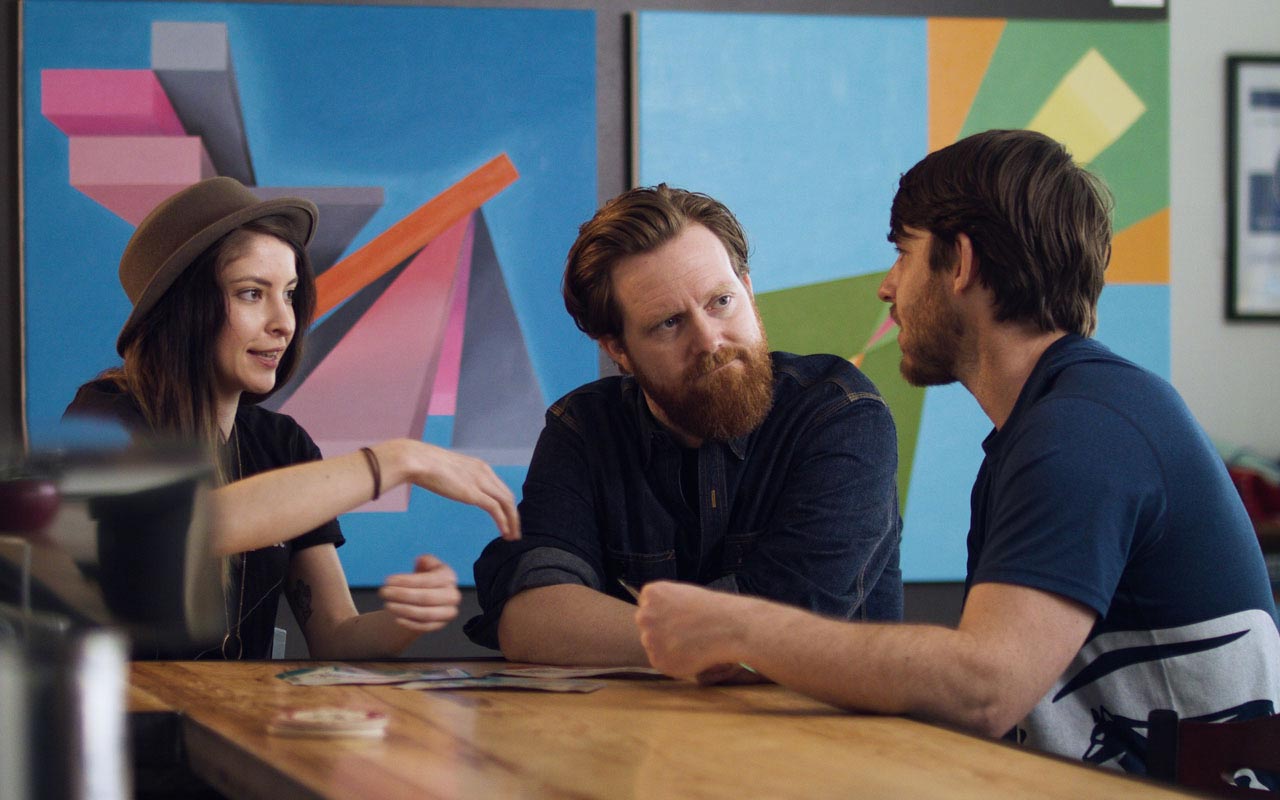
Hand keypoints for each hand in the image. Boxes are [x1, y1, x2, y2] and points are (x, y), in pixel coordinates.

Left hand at [378, 555, 462, 632]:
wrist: (428, 597)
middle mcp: (452, 595)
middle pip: (426, 598)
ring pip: (425, 614)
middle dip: (402, 595)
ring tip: (387, 605)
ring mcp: (447, 612)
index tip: (387, 580)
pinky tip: (396, 618)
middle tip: (383, 592)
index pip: (428, 580)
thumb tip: (420, 561)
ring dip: (403, 610)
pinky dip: (410, 623)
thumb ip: (425, 561)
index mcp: (449, 577)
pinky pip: (424, 626)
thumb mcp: (426, 565)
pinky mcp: (440, 625)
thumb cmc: (424, 578)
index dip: (407, 581)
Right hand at [396, 440, 520, 540]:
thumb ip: (456, 477)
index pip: (501, 488)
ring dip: (512, 521)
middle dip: (513, 515)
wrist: (417, 460)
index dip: (507, 504)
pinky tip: (504, 532)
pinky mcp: (473, 493)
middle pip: (508, 496)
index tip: (508, 518)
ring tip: (512, 536)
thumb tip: (451, 482)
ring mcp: (480, 482)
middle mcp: (485, 472)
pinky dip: (503, 522)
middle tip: (515, 531)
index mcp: (480, 467)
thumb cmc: (425, 464)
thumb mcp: (449, 470)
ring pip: (506, 503)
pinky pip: (495, 509)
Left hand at [635, 581, 752, 679]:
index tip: (680, 616)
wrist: (727, 627)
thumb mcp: (682, 593)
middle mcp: (644, 615)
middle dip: (661, 628)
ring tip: (690, 642)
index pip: (647, 605)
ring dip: (666, 645)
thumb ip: (663, 604)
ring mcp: (649, 639)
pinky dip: (673, 660)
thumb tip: (655, 621)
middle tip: (685, 631)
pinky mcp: (657, 660)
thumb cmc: (711, 609)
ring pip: (653, 644)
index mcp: (650, 594)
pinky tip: (690, 653)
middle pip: (647, 625)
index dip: (665, 613)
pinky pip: (661, 661)